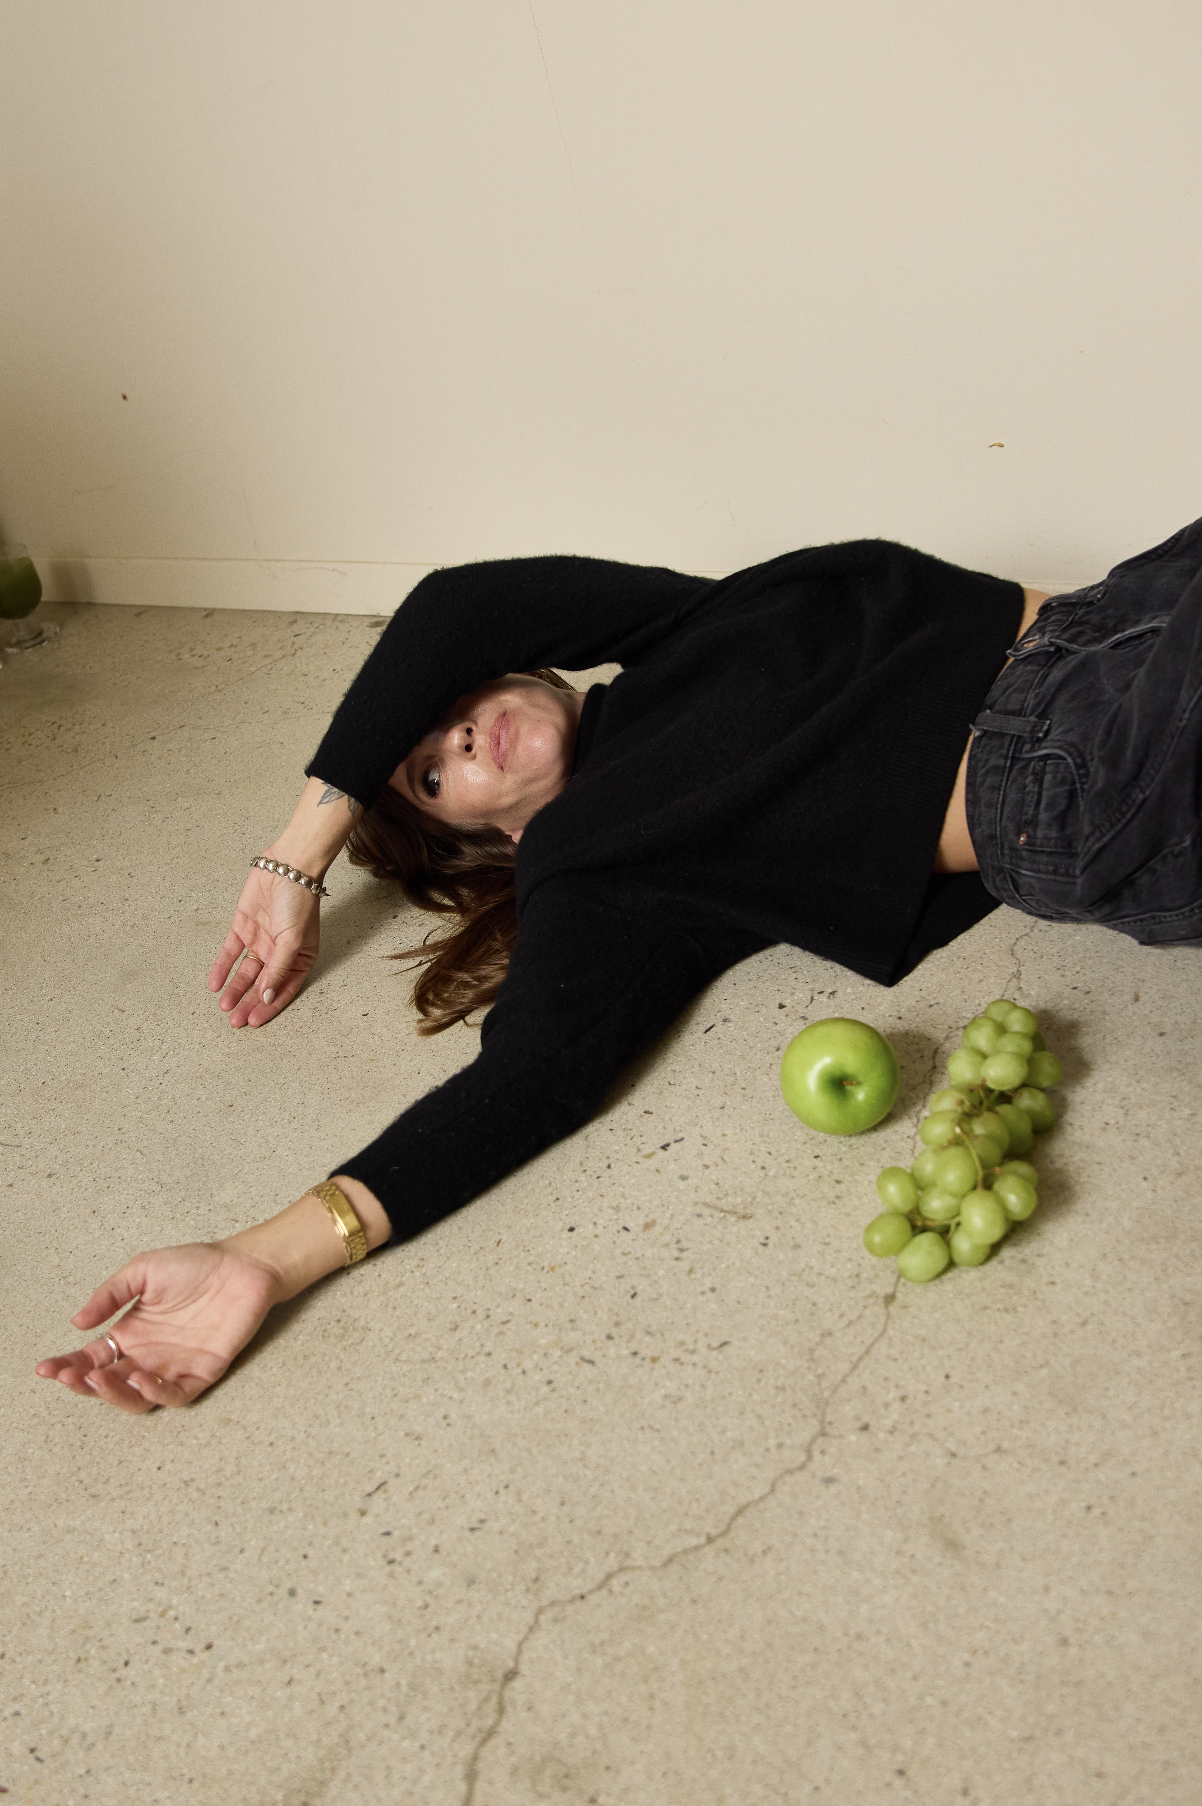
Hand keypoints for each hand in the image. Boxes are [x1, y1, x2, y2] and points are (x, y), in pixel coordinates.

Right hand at [35, 1242, 280, 1414]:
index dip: (67, 1366)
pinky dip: (156, 1392)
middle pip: (108, 1383)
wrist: (242, 1265)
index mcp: (131, 1334)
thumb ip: (110, 1295)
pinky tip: (142, 1377)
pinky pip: (175, 1395)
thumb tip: (76, 1322)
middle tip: (70, 1376)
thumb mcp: (143, 1271)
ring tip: (100, 1379)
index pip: (91, 1358)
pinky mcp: (202, 1372)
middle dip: (84, 1384)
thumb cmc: (195, 1265)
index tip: (45, 1368)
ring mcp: (173, 1366)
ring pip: (137, 1398)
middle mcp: (148, 1355)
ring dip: (115, 1394)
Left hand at [209, 864, 320, 1026]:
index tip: (254, 1022)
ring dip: (235, 989)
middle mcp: (278, 953)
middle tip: (235, 1021)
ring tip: (225, 1007)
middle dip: (248, 1003)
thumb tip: (267, 997)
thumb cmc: (300, 902)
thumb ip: (278, 970)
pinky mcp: (242, 928)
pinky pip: (230, 953)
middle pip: (261, 985)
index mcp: (299, 959)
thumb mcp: (293, 941)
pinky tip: (215, 984)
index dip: (268, 1007)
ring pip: (244, 973)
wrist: (288, 868)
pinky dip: (222, 968)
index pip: (281, 990)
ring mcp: (260, 941)